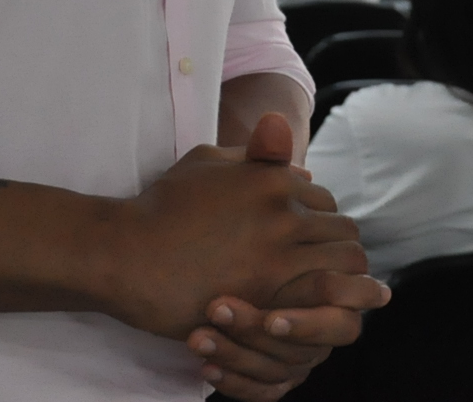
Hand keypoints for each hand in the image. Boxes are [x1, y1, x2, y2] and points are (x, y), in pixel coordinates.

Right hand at [186, 118, 388, 397]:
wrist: (124, 254)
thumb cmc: (159, 207)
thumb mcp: (204, 162)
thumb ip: (253, 158)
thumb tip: (299, 169)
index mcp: (271, 177)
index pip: (326, 201)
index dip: (325, 224)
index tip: (315, 245)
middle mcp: (283, 209)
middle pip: (343, 231)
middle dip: (341, 252)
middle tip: (333, 274)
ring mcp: (279, 251)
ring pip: (347, 263)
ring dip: (348, 279)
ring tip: (339, 296)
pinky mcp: (269, 291)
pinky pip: (325, 296)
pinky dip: (336, 305)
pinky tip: (329, 314)